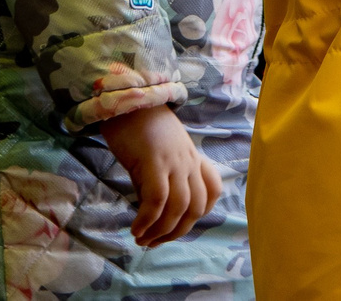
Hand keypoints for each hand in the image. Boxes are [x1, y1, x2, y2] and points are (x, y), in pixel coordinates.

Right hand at [103, 104, 223, 246]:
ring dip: (161, 231)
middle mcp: (188, 161)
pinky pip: (157, 199)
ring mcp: (174, 161)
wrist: (128, 97)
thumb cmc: (139, 125)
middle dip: (177, 232)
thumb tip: (153, 210)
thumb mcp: (159, 153)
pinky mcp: (154, 161)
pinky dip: (148, 219)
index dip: (199, 214)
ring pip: (180, 207)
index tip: (176, 225)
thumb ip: (162, 177)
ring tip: (142, 240)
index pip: (213, 190)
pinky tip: (136, 228)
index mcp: (192, 157)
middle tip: (154, 243)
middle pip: (197, 207)